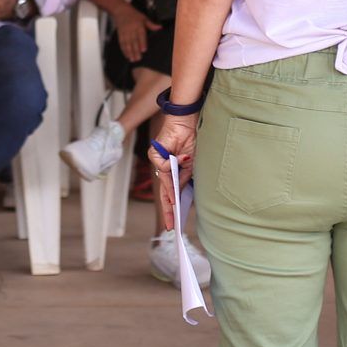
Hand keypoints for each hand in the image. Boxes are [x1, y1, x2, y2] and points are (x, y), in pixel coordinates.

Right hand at [111, 6, 161, 61]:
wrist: (122, 12)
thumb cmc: (136, 16)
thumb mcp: (145, 18)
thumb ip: (152, 25)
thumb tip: (160, 27)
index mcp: (138, 25)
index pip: (141, 34)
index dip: (142, 42)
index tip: (144, 50)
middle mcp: (131, 29)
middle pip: (133, 41)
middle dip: (135, 50)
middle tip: (138, 58)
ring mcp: (125, 32)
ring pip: (127, 43)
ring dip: (129, 52)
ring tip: (133, 59)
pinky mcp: (120, 34)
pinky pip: (121, 43)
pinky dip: (124, 50)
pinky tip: (127, 56)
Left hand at [151, 116, 196, 231]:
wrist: (188, 122)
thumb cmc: (191, 142)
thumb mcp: (191, 165)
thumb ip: (184, 179)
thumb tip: (177, 194)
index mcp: (174, 173)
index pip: (171, 194)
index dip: (172, 209)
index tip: (173, 224)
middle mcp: (165, 169)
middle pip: (163, 193)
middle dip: (167, 209)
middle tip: (170, 224)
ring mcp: (159, 161)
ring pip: (163, 180)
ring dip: (170, 189)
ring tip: (174, 201)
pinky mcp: (154, 152)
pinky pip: (162, 165)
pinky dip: (172, 165)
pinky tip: (181, 159)